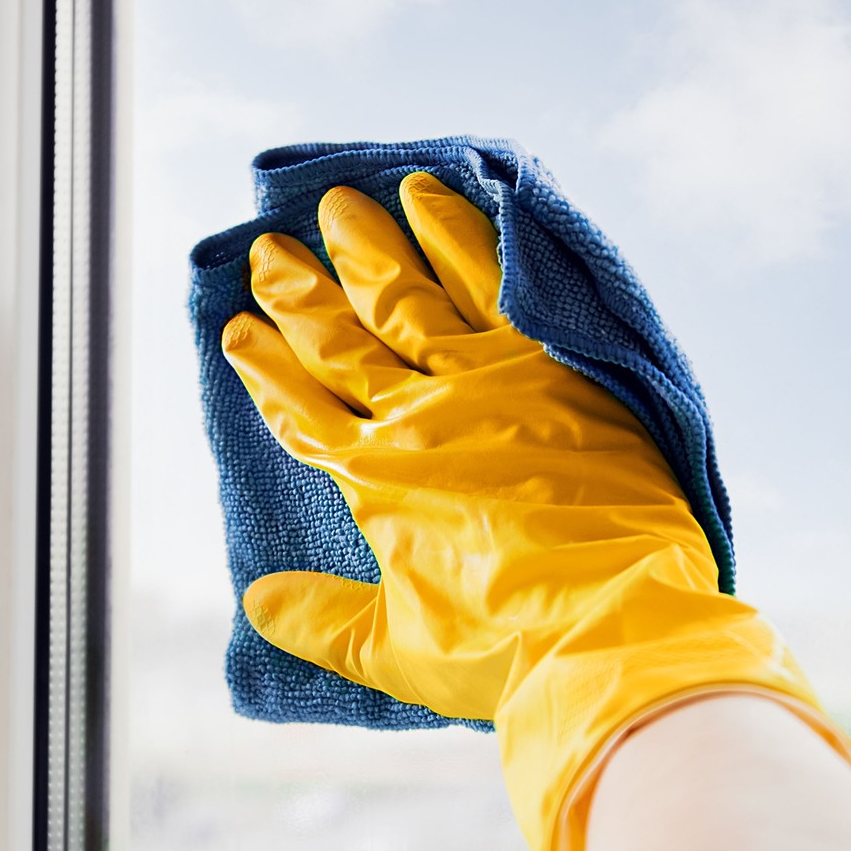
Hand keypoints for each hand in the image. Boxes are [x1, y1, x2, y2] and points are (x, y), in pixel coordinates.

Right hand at [223, 172, 850, 850]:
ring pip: (413, 295)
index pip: (301, 410)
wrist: (612, 628)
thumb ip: (321, 621)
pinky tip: (443, 199)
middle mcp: (420, 416)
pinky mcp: (555, 366)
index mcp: (376, 480)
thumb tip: (256, 601)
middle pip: (346, 338)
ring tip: (346, 204)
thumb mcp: (395, 652)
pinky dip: (465, 236)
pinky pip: (499, 282)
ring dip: (375, 247)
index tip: (237, 328)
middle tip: (272, 247)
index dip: (266, 368)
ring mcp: (488, 382)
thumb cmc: (505, 651)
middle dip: (302, 292)